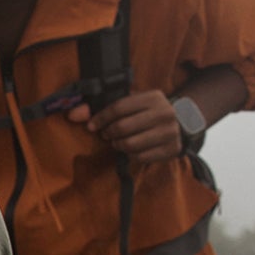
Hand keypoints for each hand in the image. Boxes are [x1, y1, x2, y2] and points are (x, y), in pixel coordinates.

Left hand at [67, 89, 182, 164]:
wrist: (182, 123)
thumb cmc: (148, 112)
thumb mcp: (131, 102)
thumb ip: (101, 107)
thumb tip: (72, 114)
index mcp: (153, 97)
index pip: (119, 107)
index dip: (101, 117)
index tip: (92, 126)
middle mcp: (164, 113)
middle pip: (123, 127)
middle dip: (109, 133)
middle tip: (106, 135)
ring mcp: (170, 132)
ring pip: (131, 144)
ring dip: (118, 145)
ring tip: (117, 142)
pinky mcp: (171, 150)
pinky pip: (141, 157)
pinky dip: (130, 155)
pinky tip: (131, 149)